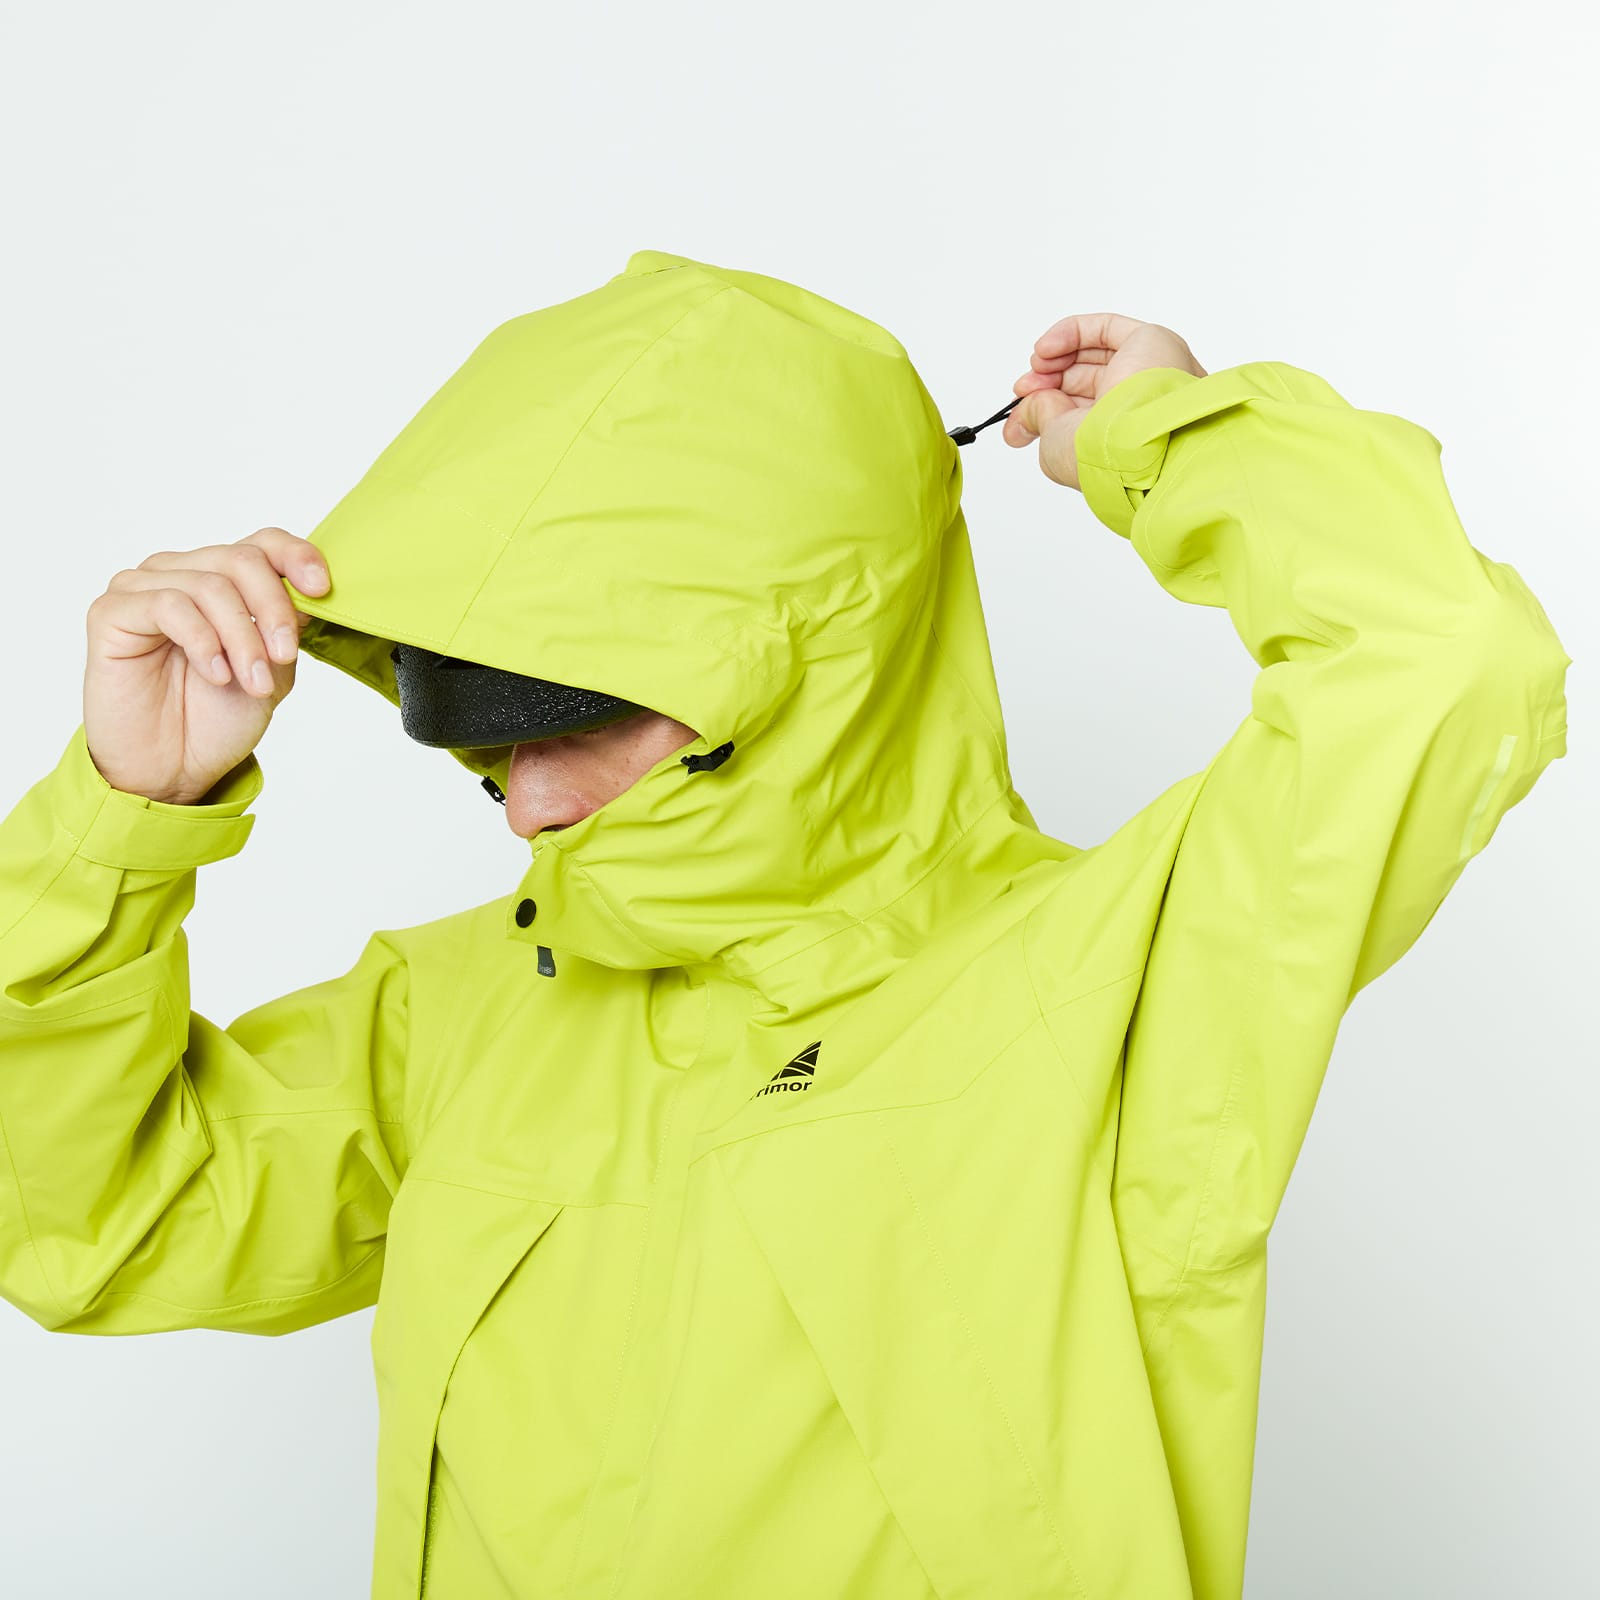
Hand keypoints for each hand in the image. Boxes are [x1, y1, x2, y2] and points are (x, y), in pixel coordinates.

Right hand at [82, 527, 329, 804]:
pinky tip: (215, 674)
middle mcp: (182, 573)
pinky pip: (168, 605)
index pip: (263, 544)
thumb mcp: (274, 668)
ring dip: (242, 639)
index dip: (297, 557)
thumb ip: (289, 625)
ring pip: (210, 586)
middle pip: (242, 560)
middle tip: (284, 655)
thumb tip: (311, 590)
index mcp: (223, 579)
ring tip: (253, 683)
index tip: (322, 589)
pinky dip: (203, 641)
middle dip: (274, 610)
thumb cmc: (218, 717)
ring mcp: (143, 588)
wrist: (173, 768)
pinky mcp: (112, 611)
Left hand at [1003, 314, 1207, 490]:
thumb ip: (1038, 418)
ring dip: (1058, 356)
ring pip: (1095, 352)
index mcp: (1116, 432)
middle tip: (1023, 386)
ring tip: (1037, 364)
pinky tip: (1047, 348)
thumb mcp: (1054, 441)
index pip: (1078, 409)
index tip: (1018, 404)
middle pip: (1084, 379)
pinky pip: (1105, 329)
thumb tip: (1020, 416)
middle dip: (1047, 379)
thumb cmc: (1098, 453)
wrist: (1132, 440)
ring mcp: (1144, 371)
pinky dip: (1071, 333)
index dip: (1045, 402)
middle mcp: (1133, 402)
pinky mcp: (1151, 342)